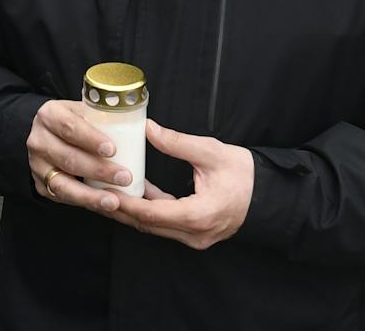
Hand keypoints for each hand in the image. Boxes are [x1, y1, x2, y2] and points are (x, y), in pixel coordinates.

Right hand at [26, 100, 135, 214]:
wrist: (50, 135)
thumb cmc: (76, 123)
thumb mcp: (85, 112)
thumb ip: (108, 118)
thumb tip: (152, 129)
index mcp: (50, 115)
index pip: (70, 127)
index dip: (90, 139)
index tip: (112, 149)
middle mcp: (39, 140)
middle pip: (68, 158)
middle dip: (98, 170)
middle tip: (124, 176)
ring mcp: (37, 165)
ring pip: (63, 184)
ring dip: (91, 195)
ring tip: (114, 201)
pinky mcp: (42, 185)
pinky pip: (64, 198)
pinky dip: (85, 203)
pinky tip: (102, 206)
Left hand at [105, 121, 253, 250]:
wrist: (269, 195)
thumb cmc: (245, 175)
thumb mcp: (211, 152)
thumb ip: (177, 142)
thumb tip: (147, 128)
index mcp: (199, 215)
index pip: (152, 214)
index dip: (125, 203)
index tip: (104, 191)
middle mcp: (195, 233)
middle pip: (147, 224)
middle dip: (120, 208)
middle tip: (95, 192)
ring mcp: (196, 237)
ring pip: (154, 227)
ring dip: (131, 210)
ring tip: (106, 191)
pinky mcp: (195, 234)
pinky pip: (165, 224)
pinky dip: (148, 210)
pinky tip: (134, 191)